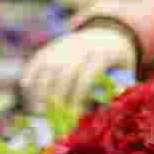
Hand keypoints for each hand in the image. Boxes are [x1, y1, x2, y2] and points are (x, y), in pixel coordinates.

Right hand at [19, 27, 136, 114]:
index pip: (87, 76)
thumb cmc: (117, 64)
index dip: (79, 97)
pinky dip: (30, 77)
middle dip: (58, 97)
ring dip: (41, 91)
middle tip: (53, 119)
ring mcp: (65, 44)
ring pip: (48, 66)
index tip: (74, 117)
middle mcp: (82, 46)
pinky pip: (37, 61)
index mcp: (104, 53)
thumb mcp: (125, 74)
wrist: (107, 34)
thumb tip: (103, 114)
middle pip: (65, 72)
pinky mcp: (52, 47)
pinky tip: (27, 95)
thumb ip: (116, 92)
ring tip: (39, 113)